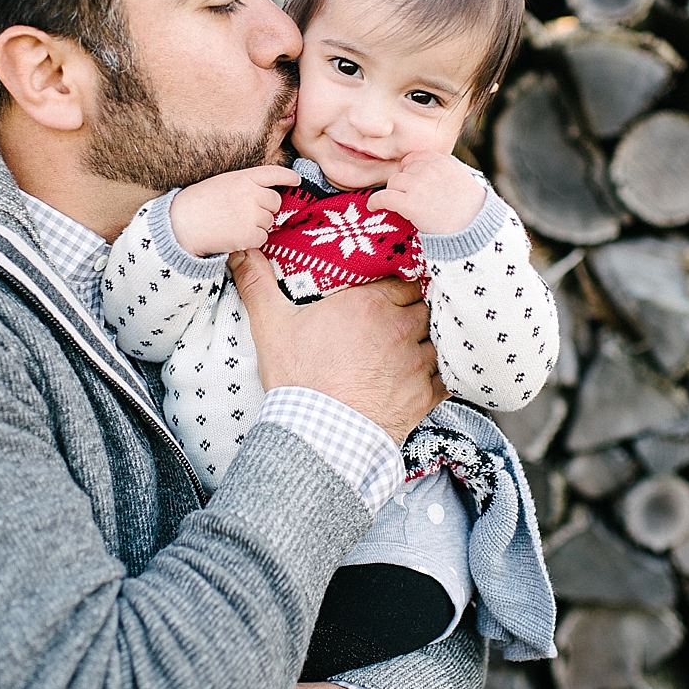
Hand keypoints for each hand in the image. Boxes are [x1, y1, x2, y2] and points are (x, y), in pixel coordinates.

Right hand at [170, 166, 301, 257]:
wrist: (181, 224)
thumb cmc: (198, 203)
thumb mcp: (222, 183)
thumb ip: (245, 185)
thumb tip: (264, 194)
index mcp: (243, 177)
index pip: (272, 174)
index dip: (287, 177)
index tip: (296, 180)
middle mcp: (251, 193)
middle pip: (275, 202)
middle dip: (265, 209)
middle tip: (243, 214)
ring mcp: (251, 214)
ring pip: (269, 222)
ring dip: (257, 225)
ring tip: (233, 224)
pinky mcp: (249, 234)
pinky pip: (262, 238)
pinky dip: (252, 240)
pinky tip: (234, 236)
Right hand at [231, 250, 445, 443]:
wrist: (318, 436)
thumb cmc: (298, 379)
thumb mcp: (271, 326)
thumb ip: (258, 284)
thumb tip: (240, 253)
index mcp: (369, 304)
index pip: (402, 283)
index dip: (396, 289)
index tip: (388, 297)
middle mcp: (398, 328)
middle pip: (423, 308)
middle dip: (414, 313)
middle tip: (399, 323)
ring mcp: (416, 362)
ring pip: (436, 340)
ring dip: (427, 343)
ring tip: (412, 351)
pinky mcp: (424, 394)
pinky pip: (447, 377)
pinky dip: (441, 376)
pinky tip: (428, 378)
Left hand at [368, 152, 484, 234]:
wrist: (474, 229)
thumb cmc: (471, 210)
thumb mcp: (461, 179)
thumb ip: (443, 170)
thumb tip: (423, 170)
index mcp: (442, 161)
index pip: (415, 157)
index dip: (410, 170)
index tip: (410, 182)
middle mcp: (429, 169)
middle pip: (403, 171)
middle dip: (403, 184)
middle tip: (408, 199)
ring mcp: (419, 185)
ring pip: (393, 183)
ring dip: (393, 193)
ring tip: (396, 205)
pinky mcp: (410, 203)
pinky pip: (384, 197)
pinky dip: (375, 202)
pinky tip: (372, 207)